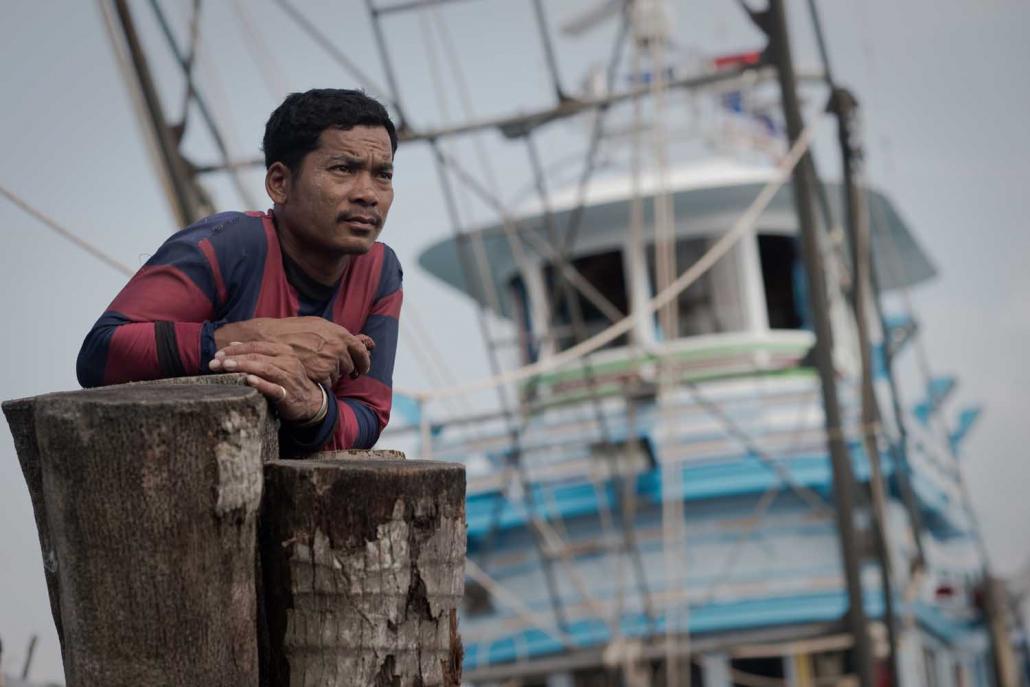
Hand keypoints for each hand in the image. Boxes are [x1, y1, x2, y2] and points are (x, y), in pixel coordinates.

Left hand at [207, 342, 322, 422]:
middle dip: (234, 358)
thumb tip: (233, 344)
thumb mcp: (275, 362)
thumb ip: (256, 353)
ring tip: (227, 367)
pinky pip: (274, 388)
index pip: (256, 346)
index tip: (218, 354)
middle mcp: (287, 361)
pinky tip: (249, 380)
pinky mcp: (288, 394)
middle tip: (215, 362)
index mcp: (283, 351)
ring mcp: (289, 377)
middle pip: (258, 356)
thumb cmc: (288, 380)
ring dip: (244, 367)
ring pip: (265, 368)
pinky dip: (261, 384)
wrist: (310, 401)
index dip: (236, 349)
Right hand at [214, 317, 373, 384]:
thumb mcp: (320, 326)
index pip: (361, 350)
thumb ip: (343, 336)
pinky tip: (311, 374)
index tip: (363, 368)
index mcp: (340, 333)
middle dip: (347, 370)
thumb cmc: (294, 331)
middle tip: (342, 372)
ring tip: (317, 368)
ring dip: (331, 375)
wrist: (271, 339)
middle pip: (351, 365)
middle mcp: (338, 347)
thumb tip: (368, 342)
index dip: (364, 361)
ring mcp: (330, 361)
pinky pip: (328, 383)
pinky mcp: (320, 374)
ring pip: (338, 375)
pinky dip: (322, 382)